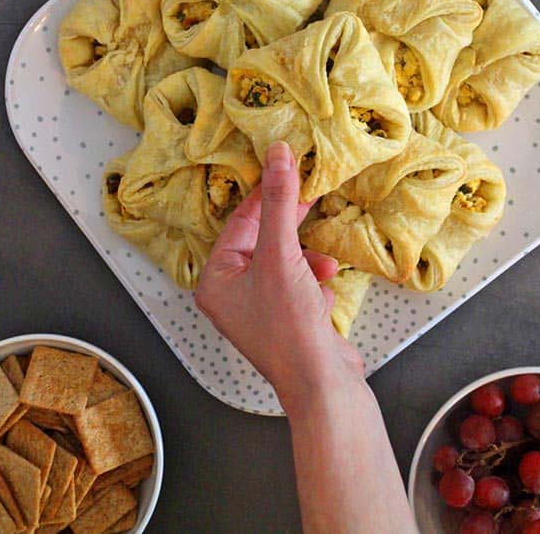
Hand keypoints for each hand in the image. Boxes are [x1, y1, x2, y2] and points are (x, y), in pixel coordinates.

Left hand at [195, 141, 365, 412]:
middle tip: (309, 196)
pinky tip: (322, 293)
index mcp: (216, 280)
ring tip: (321, 266)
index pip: (239, 223)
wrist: (323, 384)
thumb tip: (278, 154)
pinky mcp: (287, 318)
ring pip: (285, 260)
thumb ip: (280, 203)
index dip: (265, 194)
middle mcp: (232, 294)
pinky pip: (299, 282)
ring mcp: (260, 308)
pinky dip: (313, 281)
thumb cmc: (289, 326)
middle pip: (262, 240)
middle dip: (290, 227)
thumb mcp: (282, 255)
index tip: (286, 166)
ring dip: (307, 259)